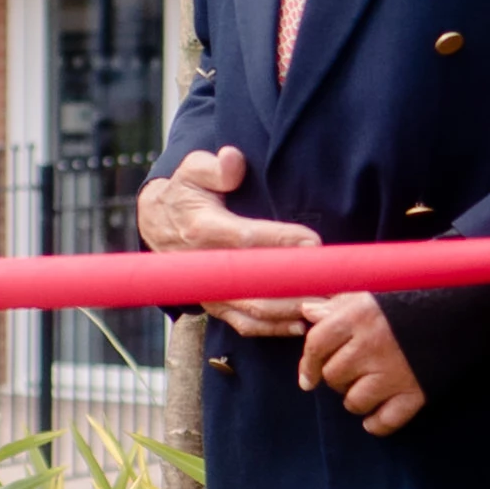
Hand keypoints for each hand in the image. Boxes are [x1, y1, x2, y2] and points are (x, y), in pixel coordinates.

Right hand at [136, 144, 325, 333]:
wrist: (157, 226)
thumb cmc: (185, 194)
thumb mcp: (192, 170)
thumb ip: (214, 167)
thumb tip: (233, 160)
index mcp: (202, 229)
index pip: (246, 238)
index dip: (280, 241)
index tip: (313, 242)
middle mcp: (206, 266)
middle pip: (256, 282)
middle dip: (295, 284)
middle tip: (332, 282)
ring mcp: (210, 290)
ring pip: (254, 309)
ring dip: (292, 310)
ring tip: (326, 305)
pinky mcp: (214, 305)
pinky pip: (245, 323)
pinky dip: (274, 328)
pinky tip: (302, 321)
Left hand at [296, 292, 424, 433]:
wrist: (463, 308)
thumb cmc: (413, 297)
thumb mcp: (373, 293)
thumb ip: (339, 305)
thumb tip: (308, 312)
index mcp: (359, 315)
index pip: (317, 345)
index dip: (308, 364)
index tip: (307, 379)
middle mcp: (372, 345)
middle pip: (334, 376)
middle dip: (336, 378)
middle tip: (350, 372)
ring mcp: (394, 372)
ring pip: (354, 402)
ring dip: (355, 399)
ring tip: (365, 389)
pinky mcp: (416, 392)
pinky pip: (385, 421)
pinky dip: (376, 424)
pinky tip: (373, 418)